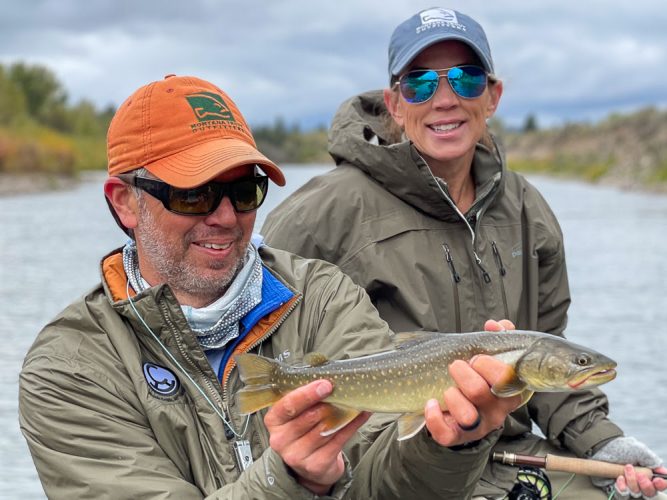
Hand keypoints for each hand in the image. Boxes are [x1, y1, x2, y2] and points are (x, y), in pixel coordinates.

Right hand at [263, 379, 369, 494]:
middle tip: (343, 390)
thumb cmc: (303, 429)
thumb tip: (328, 378)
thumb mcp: (296, 413)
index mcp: (274, 420)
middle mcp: (281, 439)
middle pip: (308, 417)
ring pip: (324, 430)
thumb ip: (305, 398)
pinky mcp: (315, 465)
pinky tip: (361, 415)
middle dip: (328, 403)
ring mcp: (297, 455)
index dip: (307, 394)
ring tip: (355, 400)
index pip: (288, 406)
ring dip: (342, 413)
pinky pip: (338, 441)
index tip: (325, 384)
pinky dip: (352, 426)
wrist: (308, 463)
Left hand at [425, 318, 518, 446]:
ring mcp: (478, 426)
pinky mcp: (458, 436)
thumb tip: (497, 325)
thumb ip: (496, 338)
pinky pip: (446, 434)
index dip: (488, 364)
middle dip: (464, 374)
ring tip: (447, 389)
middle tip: (456, 366)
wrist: (463, 408)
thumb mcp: (489, 358)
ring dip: (452, 397)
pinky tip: (430, 403)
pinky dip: (434, 418)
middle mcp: (497, 410)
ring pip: (467, 416)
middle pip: (481, 392)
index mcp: (509, 390)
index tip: (476, 357)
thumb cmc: (478, 377)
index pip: (507, 378)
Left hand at [591, 436, 666, 498]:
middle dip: (646, 486)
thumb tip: (662, 471)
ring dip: (633, 483)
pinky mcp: (616, 488)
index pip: (657, 484)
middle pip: (649, 493)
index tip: (657, 480)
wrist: (602, 446)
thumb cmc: (620, 447)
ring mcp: (627, 486)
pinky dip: (622, 488)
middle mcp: (638, 482)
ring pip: (636, 494)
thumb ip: (651, 460)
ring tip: (626, 469)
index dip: (660, 484)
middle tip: (641, 476)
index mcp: (647, 473)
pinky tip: (620, 479)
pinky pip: (622, 495)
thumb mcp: (639, 450)